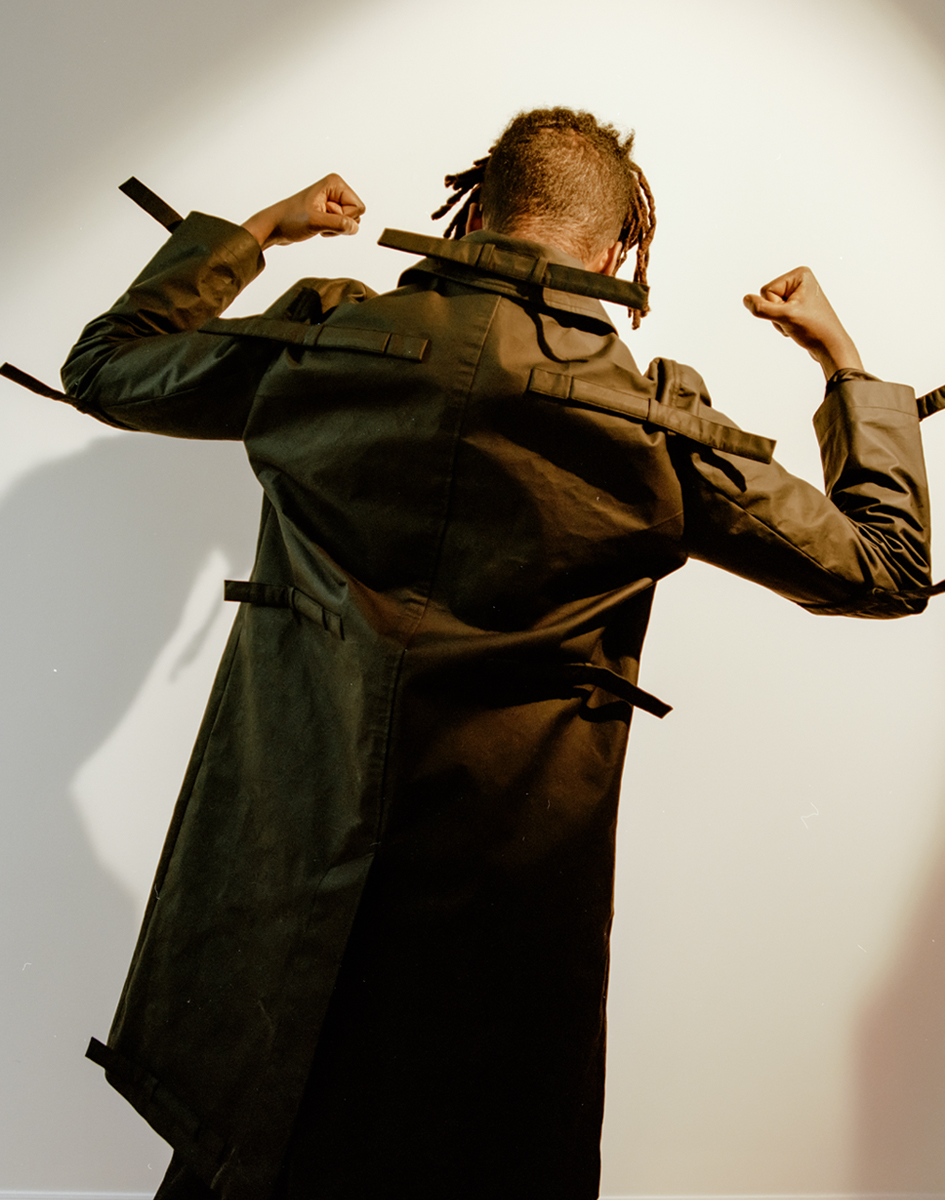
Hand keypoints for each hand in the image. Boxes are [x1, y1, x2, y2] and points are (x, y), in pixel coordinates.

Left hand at [242, 174, 364, 249]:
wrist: (275, 226)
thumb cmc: (290, 220)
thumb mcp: (315, 222)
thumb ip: (338, 224)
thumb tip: (355, 228)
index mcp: (335, 183)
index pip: (358, 207)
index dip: (344, 217)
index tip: (324, 214)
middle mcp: (335, 189)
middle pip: (357, 215)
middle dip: (340, 224)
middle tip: (320, 220)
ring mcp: (332, 200)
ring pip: (350, 222)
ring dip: (335, 229)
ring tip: (317, 224)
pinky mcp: (329, 211)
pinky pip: (342, 226)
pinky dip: (331, 231)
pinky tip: (317, 227)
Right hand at [743, 266, 862, 377]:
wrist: (830, 346)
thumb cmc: (815, 328)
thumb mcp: (785, 316)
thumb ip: (762, 308)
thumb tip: (746, 299)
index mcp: (800, 275)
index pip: (767, 290)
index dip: (775, 307)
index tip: (793, 313)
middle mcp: (800, 281)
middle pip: (768, 298)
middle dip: (777, 314)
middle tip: (795, 320)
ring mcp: (798, 294)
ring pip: (771, 309)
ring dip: (780, 322)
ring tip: (798, 324)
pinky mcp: (797, 306)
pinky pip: (777, 315)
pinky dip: (783, 324)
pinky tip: (797, 326)